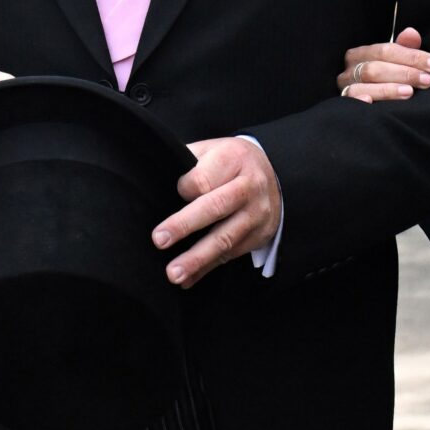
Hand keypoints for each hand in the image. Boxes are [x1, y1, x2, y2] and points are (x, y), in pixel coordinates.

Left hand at [152, 136, 280, 286]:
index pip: (204, 179)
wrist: (275, 177)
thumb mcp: (212, 150)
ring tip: (174, 273)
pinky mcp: (259, 236)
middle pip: (216, 207)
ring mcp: (257, 214)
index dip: (184, 189)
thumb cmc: (231, 164)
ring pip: (225, 238)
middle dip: (185, 225)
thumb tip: (154, 180)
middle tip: (160, 240)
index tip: (174, 195)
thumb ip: (188, 163)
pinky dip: (207, 269)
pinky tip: (188, 279)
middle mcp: (249, 187)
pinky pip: (230, 256)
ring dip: (197, 258)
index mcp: (234, 159)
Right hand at [336, 28, 429, 101]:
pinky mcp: (343, 104)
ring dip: (388, 89)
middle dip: (404, 73)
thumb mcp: (397, 63)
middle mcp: (349, 69)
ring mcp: (345, 87)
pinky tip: (371, 102)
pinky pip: (349, 101)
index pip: (386, 50)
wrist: (371, 105)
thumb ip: (405, 49)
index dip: (412, 57)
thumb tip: (412, 32)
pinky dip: (359, 100)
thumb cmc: (388, 80)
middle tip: (427, 81)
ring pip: (363, 84)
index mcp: (362, 54)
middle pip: (375, 68)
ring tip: (409, 92)